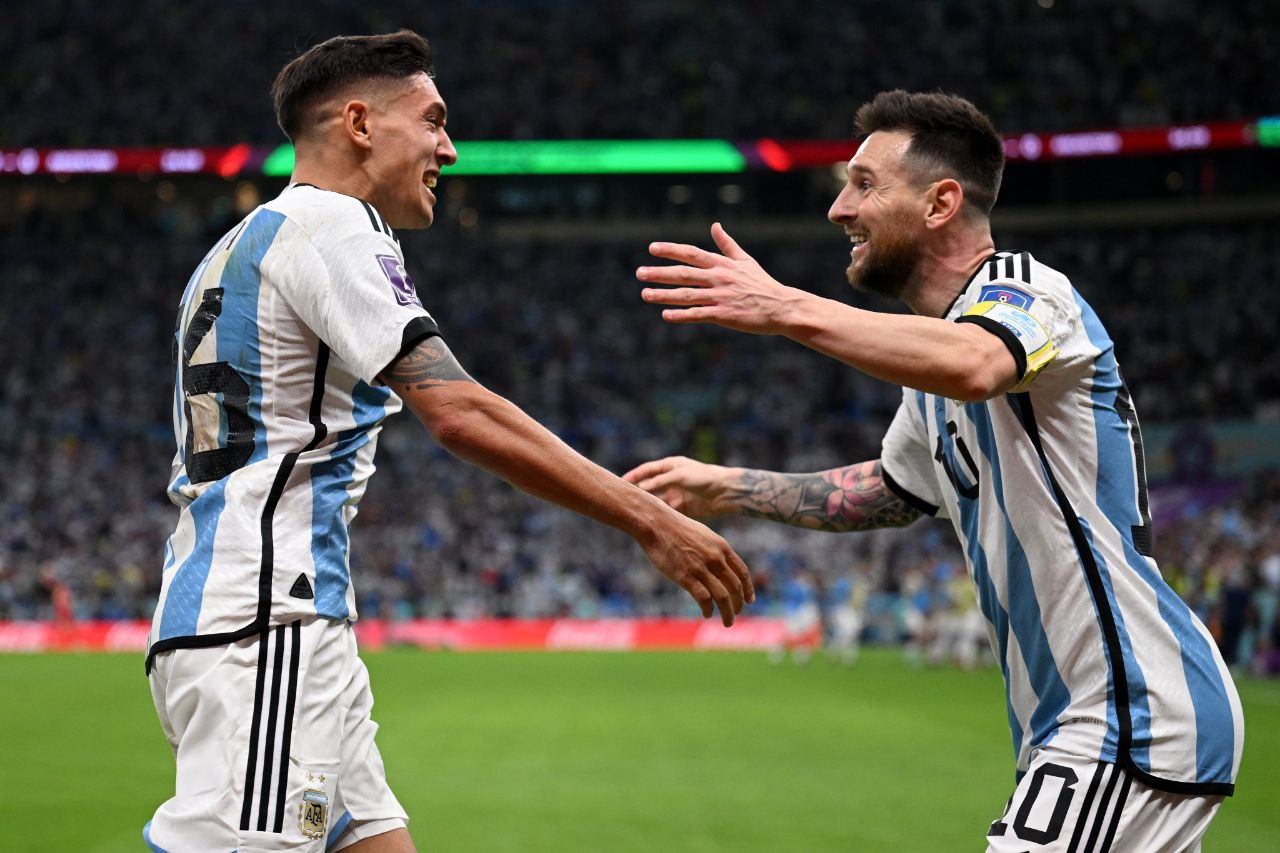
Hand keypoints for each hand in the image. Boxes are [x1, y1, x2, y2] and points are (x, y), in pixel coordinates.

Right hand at [623, 455, 739, 520]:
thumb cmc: (704, 478)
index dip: (633, 476)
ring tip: (634, 512)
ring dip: (648, 505)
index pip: (646, 470)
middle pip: (649, 486)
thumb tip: (640, 489)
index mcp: (671, 466)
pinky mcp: (683, 507)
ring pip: (657, 500)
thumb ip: (659, 482)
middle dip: (637, 492)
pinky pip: (667, 511)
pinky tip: (650, 520)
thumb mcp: (679, 477)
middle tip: (623, 499)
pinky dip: (659, 514)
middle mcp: (671, 479)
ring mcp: (676, 493)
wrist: (727, 492)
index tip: (620, 483)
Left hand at [636, 222, 807, 334]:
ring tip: (645, 294)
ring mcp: (721, 297)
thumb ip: (727, 244)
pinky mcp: (724, 315)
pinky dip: (682, 315)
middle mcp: (719, 278)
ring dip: (664, 294)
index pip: (692, 253)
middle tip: (639, 273)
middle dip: (659, 273)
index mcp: (722, 264)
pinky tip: (665, 315)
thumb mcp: (745, 260)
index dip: (671, 250)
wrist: (782, 307)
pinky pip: (699, 314)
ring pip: (687, 295)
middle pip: (684, 273)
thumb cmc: (762, 284)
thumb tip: (715, 225)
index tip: (652, 248)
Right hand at [636, 509, 754, 626]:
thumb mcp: (703, 535)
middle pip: (735, 587)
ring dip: (727, 613)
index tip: (749, 600)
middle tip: (736, 613)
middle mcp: (716, 558)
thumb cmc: (676, 528)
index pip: (742, 572)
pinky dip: (708, 609)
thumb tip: (719, 563)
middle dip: (738, 604)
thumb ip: (714, 550)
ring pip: (723, 597)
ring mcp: (701, 568)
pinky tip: (706, 613)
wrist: (656, 523)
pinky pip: (704, 599)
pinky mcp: (686, 577)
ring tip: (727, 622)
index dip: (748, 588)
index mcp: (722, 547)